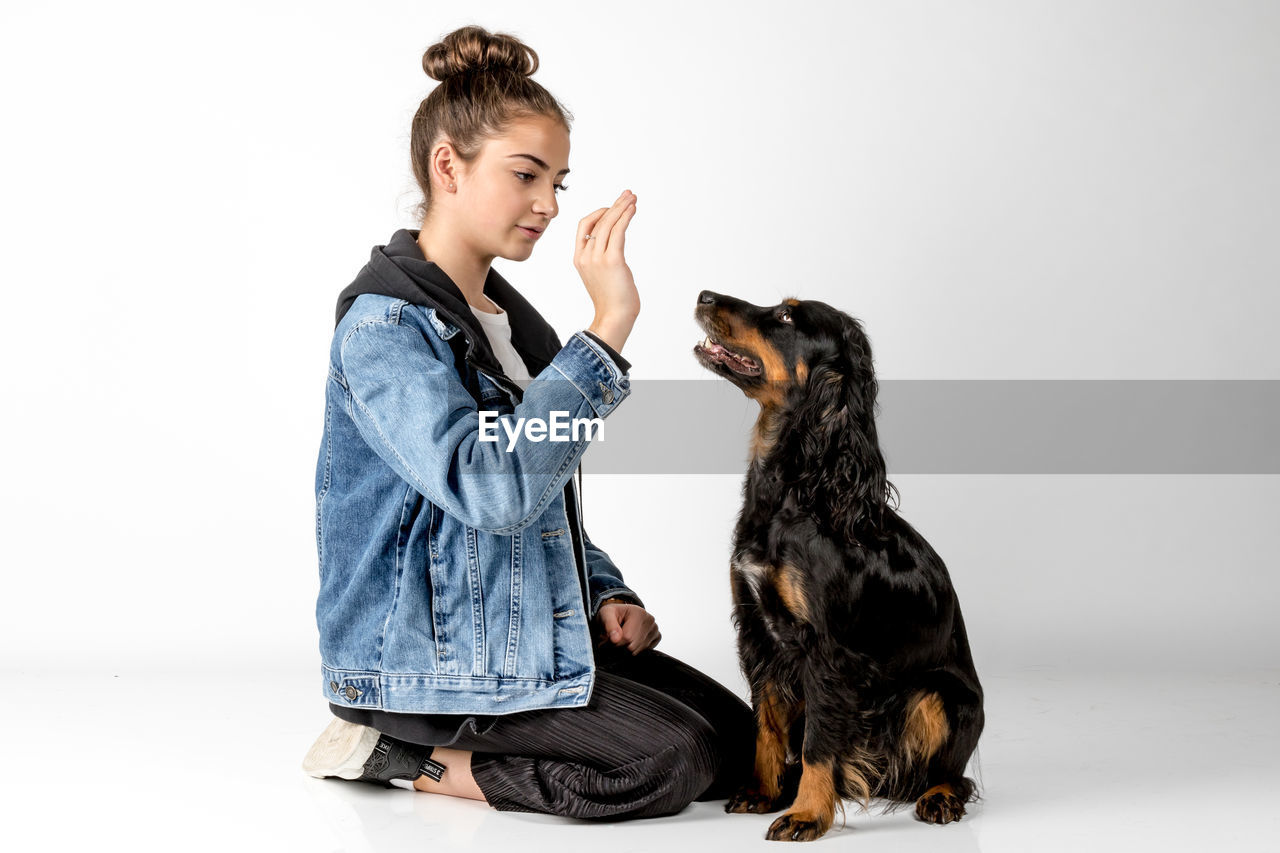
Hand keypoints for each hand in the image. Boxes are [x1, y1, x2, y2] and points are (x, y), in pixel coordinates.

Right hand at [575, 190, 639, 352]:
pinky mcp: (612, 260)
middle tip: (627, 194)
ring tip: (632, 197)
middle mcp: (586, 256)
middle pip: (598, 221)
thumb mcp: (602, 275)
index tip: (614, 208)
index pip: (584, 226)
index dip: (598, 213)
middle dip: (614, 205)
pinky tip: (632, 209)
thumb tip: (615, 245)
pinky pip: (618, 231)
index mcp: (579, 258)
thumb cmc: (612, 300)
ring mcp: (597, 258)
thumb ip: (604, 258)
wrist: (614, 317)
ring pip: (608, 223)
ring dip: (621, 207)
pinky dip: (625, 217)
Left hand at [594, 600, 660, 653]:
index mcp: (639, 613)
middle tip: (613, 639)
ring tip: (621, 638)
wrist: (620, 614)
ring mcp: (655, 629)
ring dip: (626, 649)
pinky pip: (644, 651)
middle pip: (633, 646)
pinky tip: (631, 640)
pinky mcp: (657, 637)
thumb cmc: (612, 615)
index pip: (627, 637)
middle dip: (620, 646)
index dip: (614, 642)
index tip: (607, 639)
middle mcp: (650, 620)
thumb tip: (615, 639)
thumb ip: (609, 625)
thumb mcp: (605, 614)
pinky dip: (635, 649)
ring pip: (638, 651)